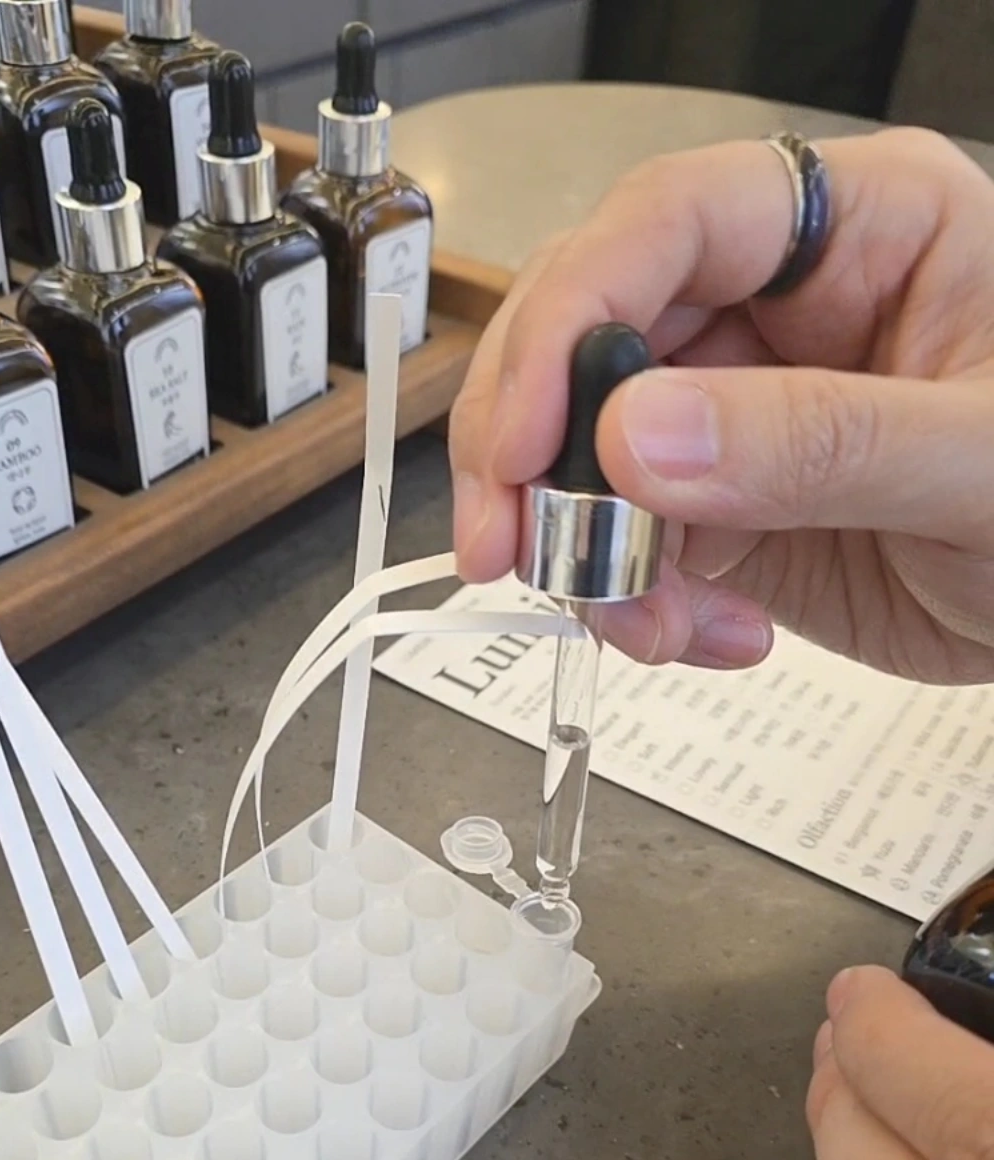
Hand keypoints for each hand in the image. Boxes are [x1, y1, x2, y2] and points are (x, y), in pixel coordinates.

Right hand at [449, 129, 993, 683]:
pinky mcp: (725, 503)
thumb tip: (640, 439)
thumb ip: (817, 443)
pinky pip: (626, 539)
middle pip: (591, 332)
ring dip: (585, 551)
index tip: (521, 443)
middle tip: (512, 549)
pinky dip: (635, 602)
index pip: (667, 224)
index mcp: (860, 230)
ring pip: (586, 452)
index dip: (570, 320)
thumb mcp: (980, 462)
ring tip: (650, 624)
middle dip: (534, 451)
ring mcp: (741, 409)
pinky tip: (708, 636)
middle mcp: (780, 307)